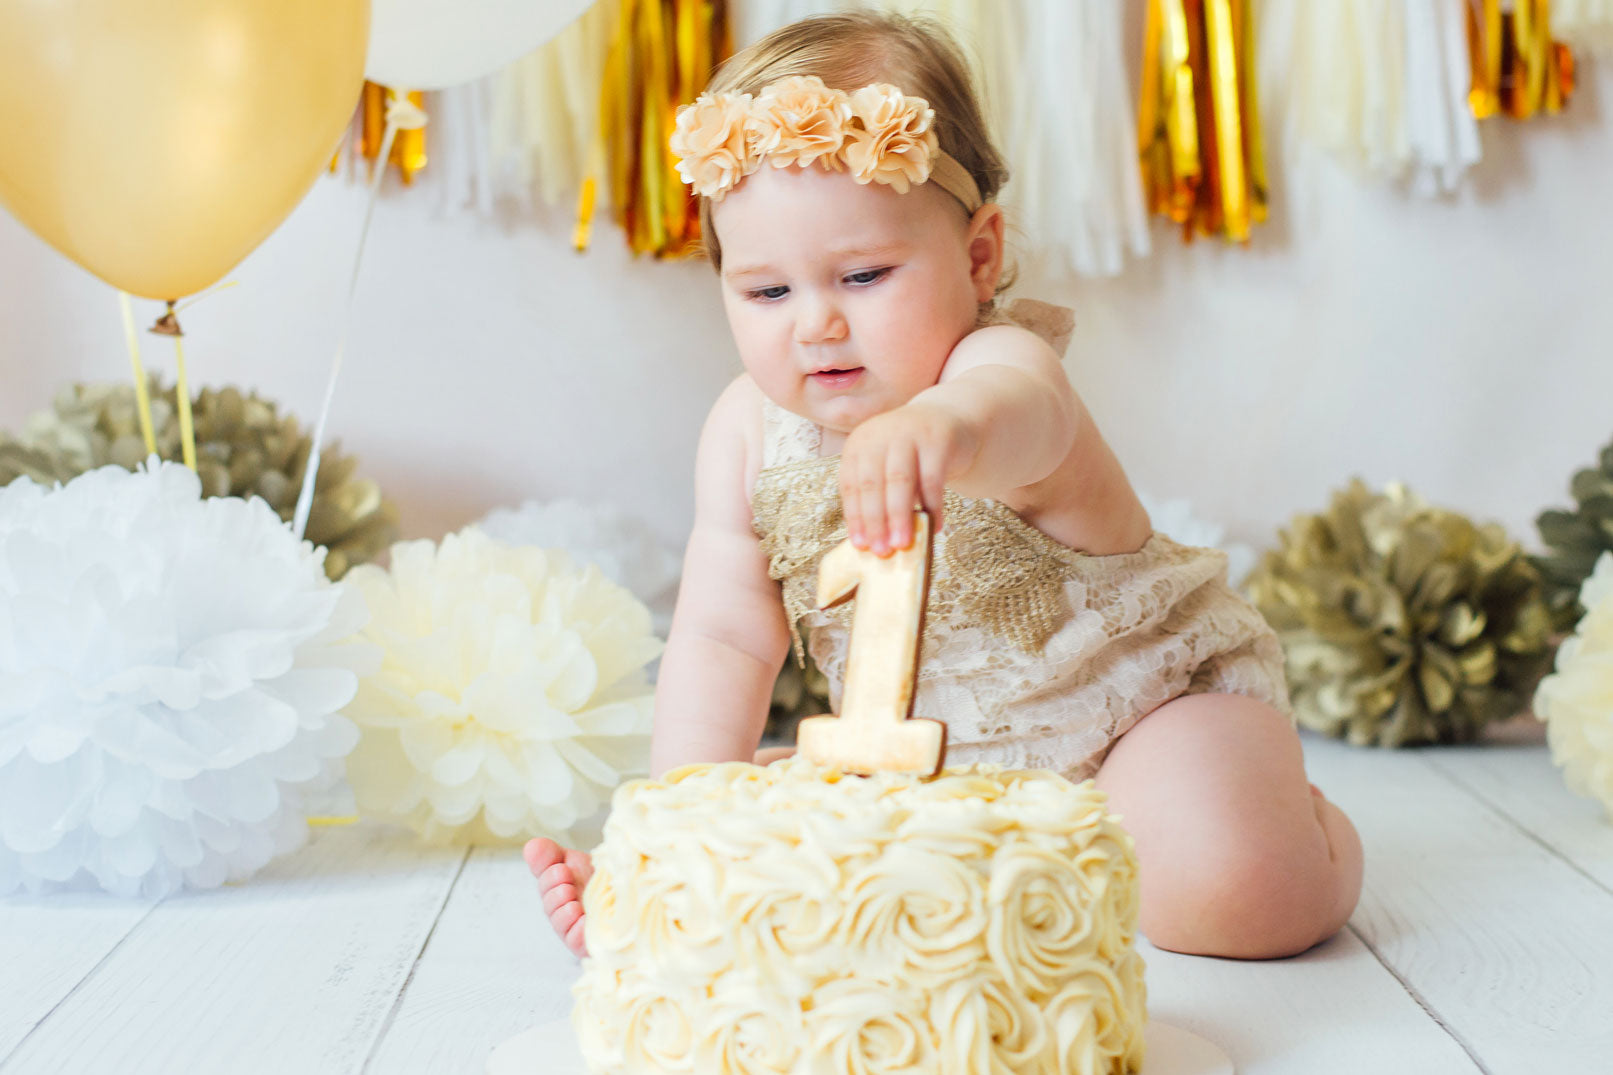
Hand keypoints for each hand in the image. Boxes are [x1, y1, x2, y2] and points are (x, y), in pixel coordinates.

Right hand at [524, 837, 592, 957]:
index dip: (548, 876)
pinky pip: (578, 941)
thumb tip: (531, 846)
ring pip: (561, 924)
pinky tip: (585, 922)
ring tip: (573, 903)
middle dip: (555, 891)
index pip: (545, 883)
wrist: (632, 893)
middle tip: (566, 879)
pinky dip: (579, 932)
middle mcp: (562, 909)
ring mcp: (574, 927)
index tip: (561, 867)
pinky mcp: (589, 943)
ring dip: (564, 912)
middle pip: (550, 905)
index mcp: (556, 888)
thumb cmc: (600, 878)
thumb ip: (551, 855)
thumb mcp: (575, 861)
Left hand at [840, 401, 976, 555]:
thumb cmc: (911, 454)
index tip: (861, 546)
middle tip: (882, 551)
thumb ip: (878, 495)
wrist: (948, 419)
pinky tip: (935, 526)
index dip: (854, 517)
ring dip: (900, 516)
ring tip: (903, 544)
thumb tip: (874, 540)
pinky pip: (932, 479)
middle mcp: (879, 435)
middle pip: (872, 484)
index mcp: (858, 444)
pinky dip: (933, 506)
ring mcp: (908, 433)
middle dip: (875, 521)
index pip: (850, 485)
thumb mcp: (886, 465)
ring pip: (899, 481)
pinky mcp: (937, 439)